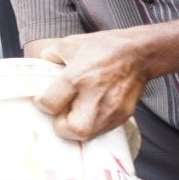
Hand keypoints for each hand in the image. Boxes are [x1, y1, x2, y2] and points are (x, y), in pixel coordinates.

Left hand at [34, 29, 150, 141]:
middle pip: (73, 130)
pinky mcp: (123, 115)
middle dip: (61, 126)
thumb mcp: (69, 44)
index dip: (42, 104)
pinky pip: (102, 130)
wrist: (140, 53)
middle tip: (60, 115)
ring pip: (88, 135)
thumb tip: (38, 68)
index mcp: (78, 77)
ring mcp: (112, 108)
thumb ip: (49, 57)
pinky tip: (88, 113)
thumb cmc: (103, 47)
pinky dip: (91, 126)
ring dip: (76, 129)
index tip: (44, 99)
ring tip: (74, 114)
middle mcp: (95, 96)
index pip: (50, 104)